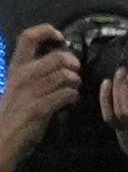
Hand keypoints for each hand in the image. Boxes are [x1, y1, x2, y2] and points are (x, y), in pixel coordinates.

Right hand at [0, 25, 80, 171]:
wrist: (1, 140)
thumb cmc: (13, 113)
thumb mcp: (17, 87)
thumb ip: (34, 73)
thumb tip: (60, 60)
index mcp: (15, 69)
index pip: (27, 37)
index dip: (47, 30)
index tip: (60, 37)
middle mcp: (21, 77)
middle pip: (58, 57)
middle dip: (74, 64)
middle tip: (75, 73)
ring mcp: (29, 92)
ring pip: (66, 75)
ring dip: (76, 82)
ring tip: (73, 89)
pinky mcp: (38, 108)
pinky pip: (67, 94)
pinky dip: (73, 96)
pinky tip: (69, 101)